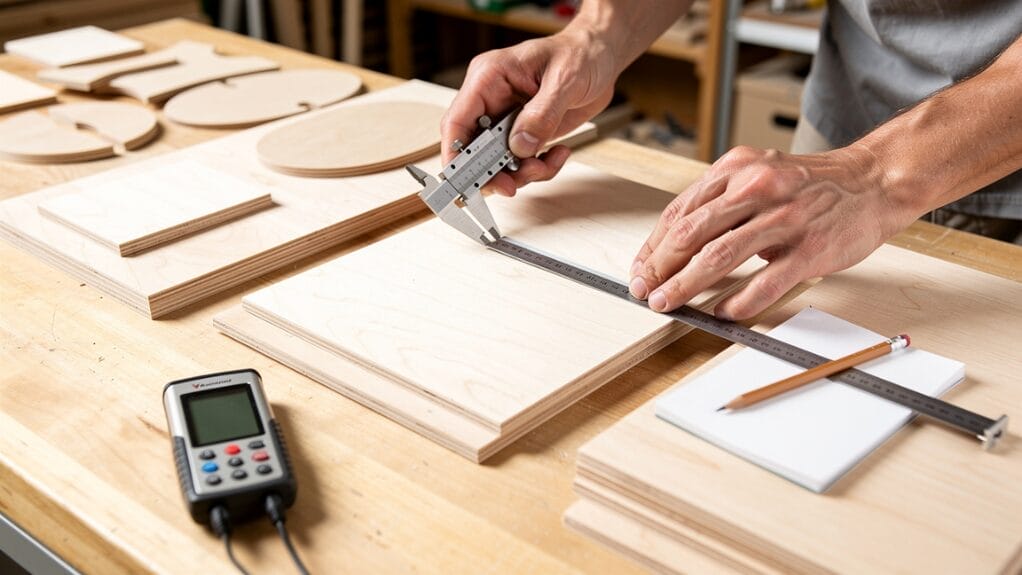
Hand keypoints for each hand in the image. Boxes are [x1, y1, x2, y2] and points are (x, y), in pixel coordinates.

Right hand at [441, 28, 617, 195]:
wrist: (601, 57)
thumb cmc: (581, 54)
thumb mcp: (564, 80)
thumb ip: (541, 114)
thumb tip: (520, 145)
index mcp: (489, 78)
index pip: (458, 120)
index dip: (456, 153)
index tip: (466, 180)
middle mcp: (493, 100)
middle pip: (474, 148)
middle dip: (494, 171)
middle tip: (513, 185)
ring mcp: (508, 119)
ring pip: (498, 161)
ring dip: (521, 172)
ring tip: (545, 165)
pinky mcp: (525, 133)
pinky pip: (522, 162)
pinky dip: (539, 168)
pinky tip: (557, 154)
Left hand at [629, 145, 914, 319]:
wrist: (873, 180)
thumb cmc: (809, 184)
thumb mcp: (757, 174)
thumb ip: (719, 202)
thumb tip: (674, 245)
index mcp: (736, 170)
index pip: (679, 212)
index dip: (652, 247)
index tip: (639, 271)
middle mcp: (755, 188)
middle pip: (690, 234)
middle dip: (659, 268)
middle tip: (645, 292)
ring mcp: (783, 218)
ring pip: (719, 256)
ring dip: (686, 286)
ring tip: (669, 304)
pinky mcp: (809, 248)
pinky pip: (765, 282)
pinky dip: (738, 301)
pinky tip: (722, 312)